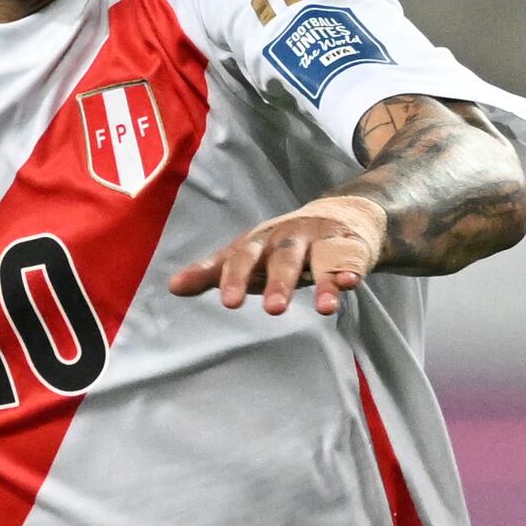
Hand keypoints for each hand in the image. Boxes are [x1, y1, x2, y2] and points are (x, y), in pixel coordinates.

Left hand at [167, 192, 393, 314]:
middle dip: (280, 283)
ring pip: (321, 260)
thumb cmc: (282, 245)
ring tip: (324, 310)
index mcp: (260, 241)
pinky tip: (351, 284)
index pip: (243, 258)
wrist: (339, 214)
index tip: (230, 303)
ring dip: (323, 283)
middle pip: (283, 257)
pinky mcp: (351, 246)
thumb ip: (213, 272)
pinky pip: (352, 259)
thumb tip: (173, 288)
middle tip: (275, 311)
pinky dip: (351, 271)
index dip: (236, 278)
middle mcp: (290, 237)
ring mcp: (322, 240)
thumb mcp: (248, 256)